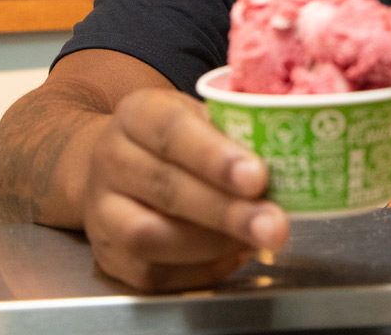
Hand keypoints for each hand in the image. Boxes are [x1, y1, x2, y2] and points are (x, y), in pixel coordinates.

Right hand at [84, 87, 289, 291]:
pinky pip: (152, 275)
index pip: (170, 131)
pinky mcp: (108, 257)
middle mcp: (111, 160)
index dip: (215, 156)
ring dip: (214, 244)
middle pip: (164, 188)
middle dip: (226, 210)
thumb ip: (232, 132)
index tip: (257, 176)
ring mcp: (102, 212)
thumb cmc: (175, 141)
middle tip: (274, 224)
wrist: (116, 167)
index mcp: (136, 115)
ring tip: (256, 239)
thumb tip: (289, 156)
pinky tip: (233, 255)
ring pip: (150, 236)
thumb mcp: (197, 117)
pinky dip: (201, 270)